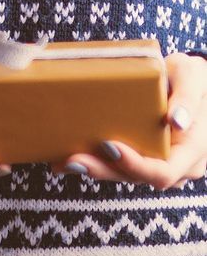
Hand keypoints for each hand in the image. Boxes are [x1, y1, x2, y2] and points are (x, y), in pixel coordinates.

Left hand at [51, 52, 206, 188]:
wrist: (193, 84)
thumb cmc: (194, 79)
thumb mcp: (193, 77)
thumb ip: (187, 97)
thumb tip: (176, 121)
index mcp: (191, 152)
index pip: (163, 171)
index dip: (135, 165)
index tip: (109, 146)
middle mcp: (175, 165)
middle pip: (135, 177)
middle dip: (102, 169)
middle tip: (72, 159)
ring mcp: (156, 163)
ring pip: (122, 174)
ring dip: (93, 168)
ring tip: (61, 161)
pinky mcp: (140, 155)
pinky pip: (117, 164)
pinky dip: (93, 160)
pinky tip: (64, 156)